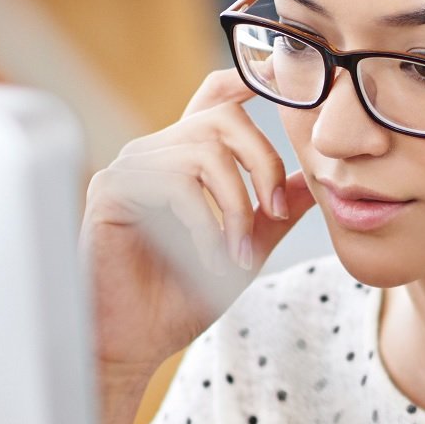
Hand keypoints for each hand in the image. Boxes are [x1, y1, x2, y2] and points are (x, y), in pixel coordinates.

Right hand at [79, 69, 317, 380]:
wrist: (133, 343)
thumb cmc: (179, 297)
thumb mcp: (244, 248)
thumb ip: (274, 212)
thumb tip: (312, 178)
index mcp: (185, 159)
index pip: (213, 99)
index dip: (245, 80)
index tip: (277, 81)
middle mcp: (156, 152)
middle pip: (223, 118)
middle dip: (262, 161)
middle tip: (272, 212)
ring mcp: (130, 166)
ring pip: (203, 150)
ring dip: (235, 205)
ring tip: (237, 253)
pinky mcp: (112, 189)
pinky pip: (174, 183)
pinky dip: (204, 224)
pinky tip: (207, 258)